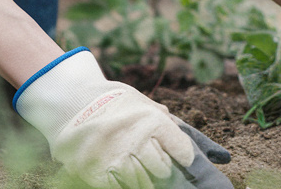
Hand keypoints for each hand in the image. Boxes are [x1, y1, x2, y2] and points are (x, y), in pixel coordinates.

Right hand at [14, 48, 232, 188]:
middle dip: (161, 169)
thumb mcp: (141, 102)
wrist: (71, 101)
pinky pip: (123, 188)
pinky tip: (120, 173)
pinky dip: (124, 183)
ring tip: (132, 165)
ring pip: (144, 183)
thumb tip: (209, 148)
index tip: (180, 160)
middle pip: (164, 170)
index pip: (182, 150)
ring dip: (142, 178)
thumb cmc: (111, 101)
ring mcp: (120, 160)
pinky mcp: (102, 174)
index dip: (183, 157)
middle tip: (148, 161)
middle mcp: (140, 141)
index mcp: (153, 121)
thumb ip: (165, 121)